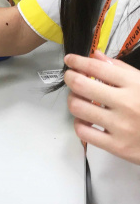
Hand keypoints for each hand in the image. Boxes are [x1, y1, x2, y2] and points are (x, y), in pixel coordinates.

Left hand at [65, 50, 139, 164]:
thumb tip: (95, 55)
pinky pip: (83, 132)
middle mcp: (126, 104)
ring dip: (73, 100)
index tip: (69, 60)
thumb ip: (120, 69)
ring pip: (78, 107)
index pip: (96, 67)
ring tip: (79, 99)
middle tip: (70, 77)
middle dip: (70, 78)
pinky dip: (79, 123)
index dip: (77, 61)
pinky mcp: (117, 147)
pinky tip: (86, 120)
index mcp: (134, 85)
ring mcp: (120, 126)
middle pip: (80, 85)